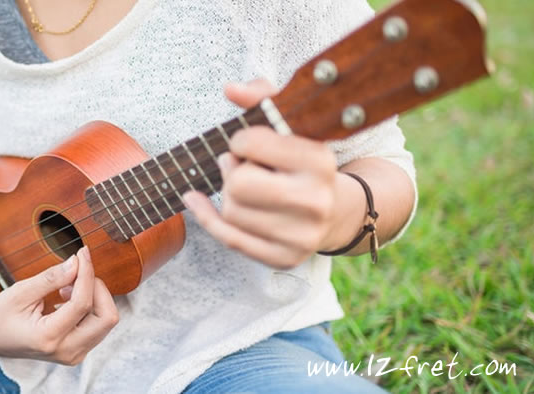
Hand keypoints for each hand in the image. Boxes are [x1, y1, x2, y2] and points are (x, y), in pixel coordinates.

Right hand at [0, 246, 118, 364]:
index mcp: (48, 338)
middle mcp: (66, 352)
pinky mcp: (78, 350)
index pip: (82, 303)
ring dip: (94, 296)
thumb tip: (77, 262)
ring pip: (106, 321)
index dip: (87, 274)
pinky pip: (98, 325)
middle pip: (107, 317)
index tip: (82, 253)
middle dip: (97, 288)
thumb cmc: (0, 315)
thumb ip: (51, 278)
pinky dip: (90, 306)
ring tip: (65, 287)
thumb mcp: (20, 291)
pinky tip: (67, 297)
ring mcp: (74, 355)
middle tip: (76, 271)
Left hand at [183, 80, 343, 268]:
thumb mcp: (292, 124)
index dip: (240, 141)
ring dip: (228, 196)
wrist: (338, 211)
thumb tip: (231, 89)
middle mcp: (315, 201)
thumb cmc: (303, 161)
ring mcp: (302, 236)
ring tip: (247, 187)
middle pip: (238, 185)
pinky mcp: (284, 258)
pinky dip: (206, 217)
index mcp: (319, 161)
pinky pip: (229, 238)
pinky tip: (195, 200)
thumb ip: (263, 96)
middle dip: (232, 173)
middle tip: (242, 167)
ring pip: (231, 212)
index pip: (250, 144)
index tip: (248, 144)